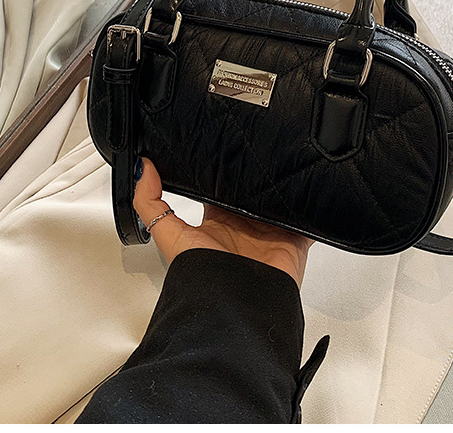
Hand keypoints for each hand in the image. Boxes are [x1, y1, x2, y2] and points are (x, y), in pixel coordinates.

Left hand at [133, 157, 312, 287]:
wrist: (236, 308)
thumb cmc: (202, 277)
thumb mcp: (169, 235)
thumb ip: (149, 202)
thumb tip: (140, 168)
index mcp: (217, 222)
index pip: (221, 187)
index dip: (222, 168)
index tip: (223, 145)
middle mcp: (244, 225)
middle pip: (253, 190)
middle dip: (256, 172)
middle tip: (258, 146)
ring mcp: (271, 232)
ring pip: (279, 200)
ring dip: (282, 186)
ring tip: (286, 161)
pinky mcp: (294, 240)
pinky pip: (307, 219)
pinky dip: (312, 209)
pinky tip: (311, 190)